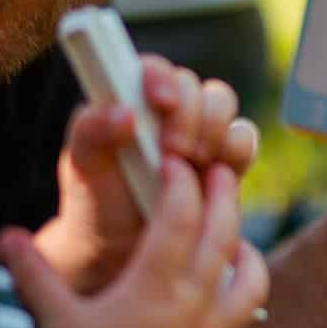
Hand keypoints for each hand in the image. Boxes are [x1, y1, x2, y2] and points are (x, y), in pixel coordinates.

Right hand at [0, 156, 268, 327]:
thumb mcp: (53, 322)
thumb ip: (32, 275)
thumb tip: (4, 236)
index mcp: (153, 287)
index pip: (178, 218)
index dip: (180, 182)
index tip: (175, 160)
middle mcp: (191, 307)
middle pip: (223, 236)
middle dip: (224, 196)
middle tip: (223, 170)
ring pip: (249, 282)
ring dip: (247, 253)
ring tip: (239, 241)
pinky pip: (237, 325)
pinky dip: (234, 303)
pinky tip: (219, 302)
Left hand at [38, 58, 258, 292]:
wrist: (122, 257)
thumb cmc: (97, 205)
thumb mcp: (82, 169)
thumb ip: (92, 133)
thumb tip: (124, 111)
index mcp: (130, 100)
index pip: (153, 69)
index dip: (161, 79)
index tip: (160, 103)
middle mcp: (168, 111)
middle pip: (195, 86)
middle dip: (189, 117)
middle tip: (172, 153)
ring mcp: (199, 133)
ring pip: (223, 104)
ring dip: (212, 132)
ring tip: (189, 167)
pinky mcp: (225, 161)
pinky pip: (244, 139)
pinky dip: (234, 151)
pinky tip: (212, 175)